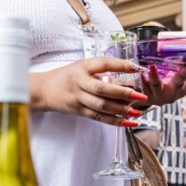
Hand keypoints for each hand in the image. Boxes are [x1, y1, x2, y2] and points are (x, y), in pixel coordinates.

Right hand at [32, 57, 147, 126]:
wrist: (44, 90)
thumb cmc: (67, 76)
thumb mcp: (82, 67)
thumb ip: (101, 72)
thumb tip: (126, 79)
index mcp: (83, 67)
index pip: (103, 64)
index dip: (120, 65)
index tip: (137, 68)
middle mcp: (80, 82)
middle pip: (103, 89)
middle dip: (124, 93)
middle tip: (141, 95)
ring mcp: (79, 98)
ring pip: (102, 106)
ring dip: (121, 110)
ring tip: (137, 111)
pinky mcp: (79, 111)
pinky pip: (99, 117)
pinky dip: (114, 121)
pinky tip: (127, 122)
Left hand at [141, 64, 185, 105]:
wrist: (142, 100)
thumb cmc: (162, 85)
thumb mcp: (172, 79)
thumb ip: (179, 68)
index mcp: (181, 89)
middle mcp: (171, 94)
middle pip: (178, 83)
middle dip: (183, 74)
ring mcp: (157, 95)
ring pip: (156, 85)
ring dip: (155, 76)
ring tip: (152, 67)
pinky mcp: (144, 95)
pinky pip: (141, 86)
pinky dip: (140, 78)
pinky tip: (139, 71)